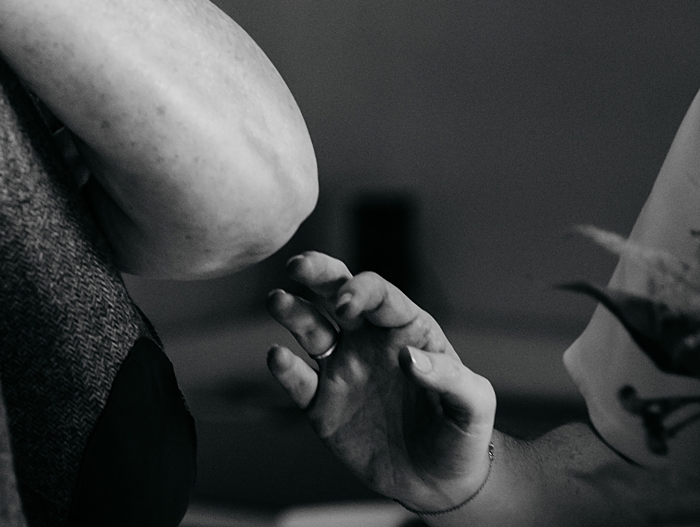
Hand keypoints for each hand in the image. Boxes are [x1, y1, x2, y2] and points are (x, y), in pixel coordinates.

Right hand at [267, 251, 495, 511]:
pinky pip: (298, 380)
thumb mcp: (473, 406)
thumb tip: (409, 357)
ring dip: (292, 311)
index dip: (359, 290)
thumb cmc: (462, 435)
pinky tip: (278, 357)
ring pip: (309, 329)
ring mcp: (342, 370)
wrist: (439, 484)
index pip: (378, 294)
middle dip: (316, 273)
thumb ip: (450, 377)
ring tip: (276, 300)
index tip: (346, 304)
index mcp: (405, 331)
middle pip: (336, 295)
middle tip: (297, 266)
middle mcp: (367, 342)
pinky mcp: (322, 404)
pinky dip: (284, 367)